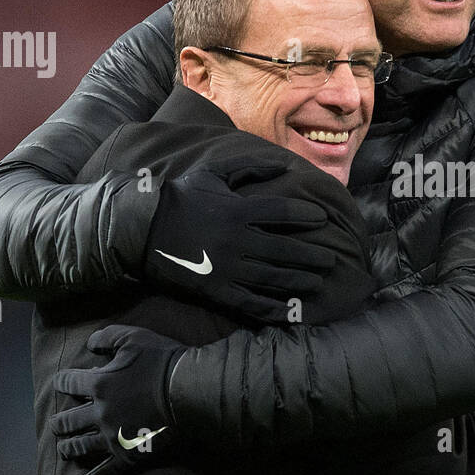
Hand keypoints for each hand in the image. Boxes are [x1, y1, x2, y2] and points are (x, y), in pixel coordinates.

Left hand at [49, 324, 186, 474]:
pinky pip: (104, 474)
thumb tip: (89, 344)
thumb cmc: (164, 361)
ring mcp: (112, 437)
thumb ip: (108, 337)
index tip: (62, 384)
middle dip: (60, 421)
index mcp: (99, 383)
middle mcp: (99, 412)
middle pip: (68, 420)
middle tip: (57, 424)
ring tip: (64, 449)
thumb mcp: (134, 337)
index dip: (63, 382)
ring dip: (68, 447)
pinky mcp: (128, 456)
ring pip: (79, 446)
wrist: (190, 391)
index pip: (68, 382)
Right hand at [145, 165, 337, 320]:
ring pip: (274, 277)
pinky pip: (252, 303)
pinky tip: (292, 310)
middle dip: (313, 255)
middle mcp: (238, 241)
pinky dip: (274, 309)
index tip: (322, 218)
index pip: (284, 213)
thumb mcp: (214, 173)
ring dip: (301, 280)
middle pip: (287, 249)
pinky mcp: (217, 291)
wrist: (142, 229)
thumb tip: (284, 164)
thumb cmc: (181, 197)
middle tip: (332, 258)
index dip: (307, 216)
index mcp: (238, 211)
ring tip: (318, 281)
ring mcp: (228, 269)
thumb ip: (250, 166)